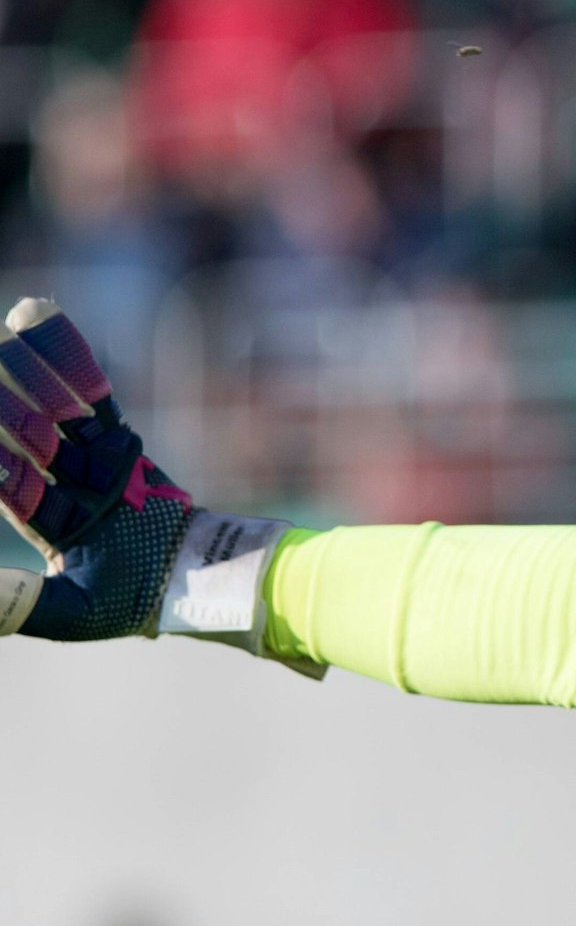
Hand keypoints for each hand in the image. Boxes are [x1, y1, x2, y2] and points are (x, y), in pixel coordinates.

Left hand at [0, 298, 192, 639]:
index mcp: (45, 523)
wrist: (205, 582)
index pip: (6, 481)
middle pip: (23, 434)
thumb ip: (18, 602)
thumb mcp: (69, 611)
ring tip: (3, 331)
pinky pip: (95, 395)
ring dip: (26, 370)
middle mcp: (64, 486)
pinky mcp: (125, 443)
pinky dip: (68, 356)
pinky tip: (38, 314)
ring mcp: (95, 461)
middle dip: (3, 401)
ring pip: (52, 409)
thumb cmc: (136, 603)